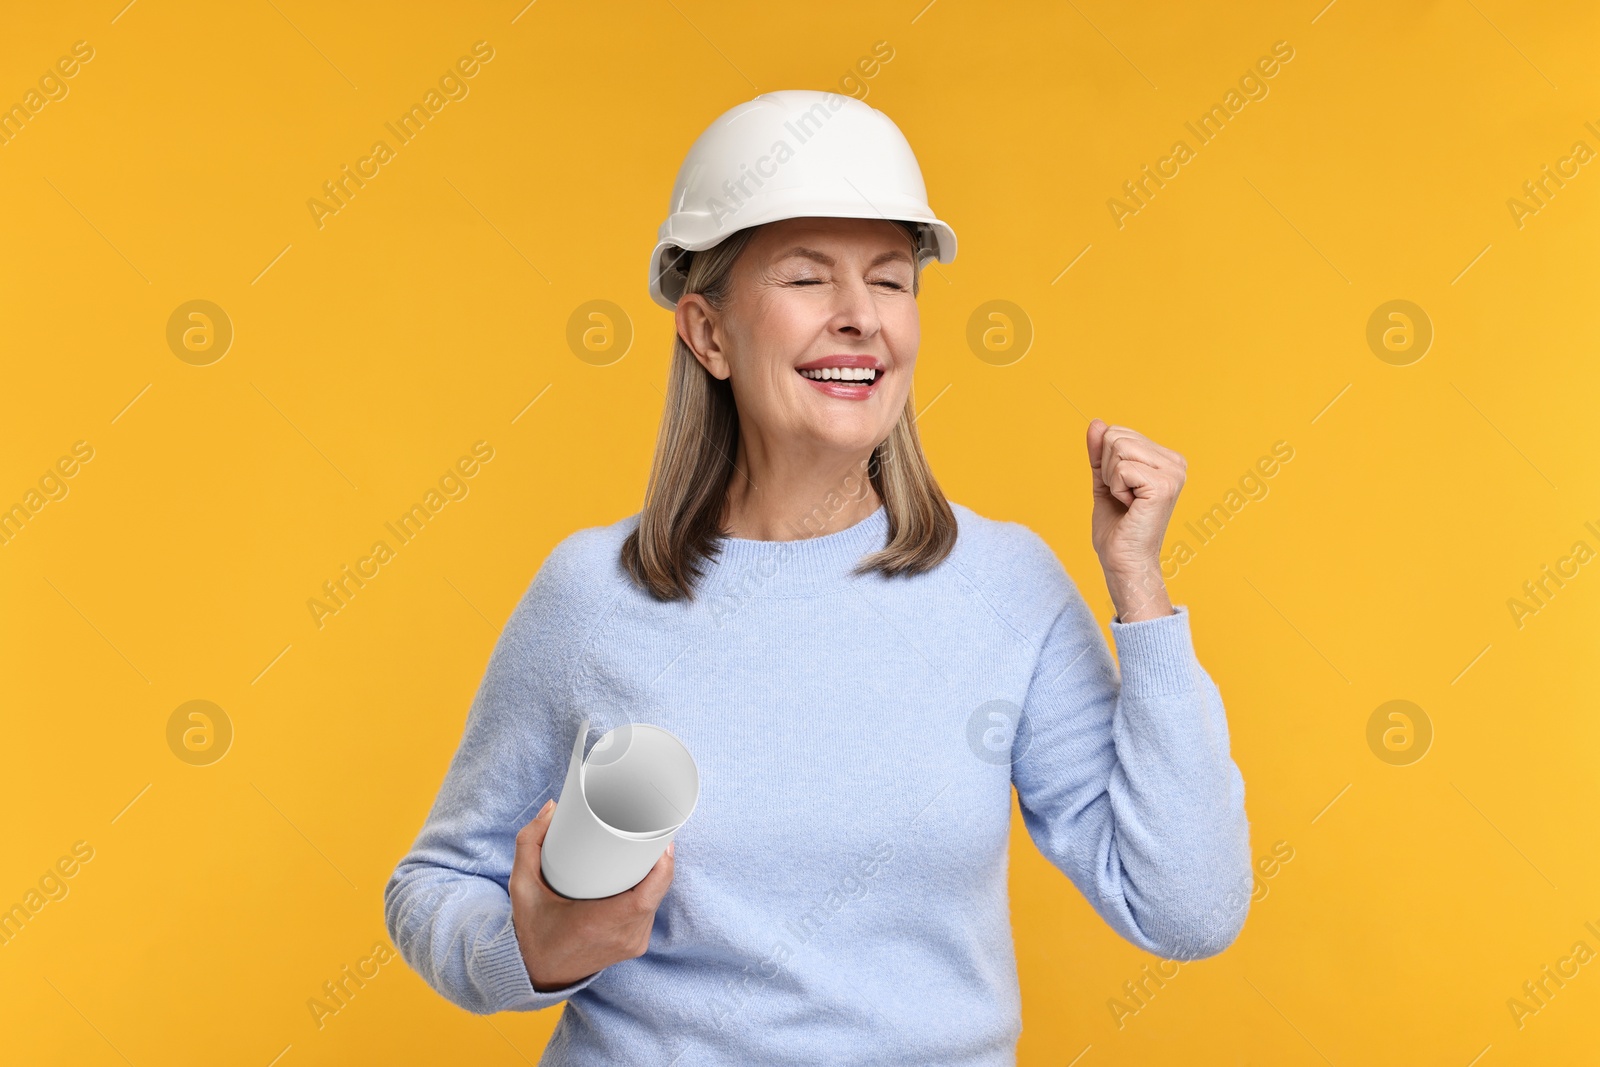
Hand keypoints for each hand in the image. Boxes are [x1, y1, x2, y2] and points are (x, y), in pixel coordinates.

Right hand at [508, 799, 675, 990]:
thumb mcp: (522, 886)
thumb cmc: (532, 930)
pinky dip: (651, 891)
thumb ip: (529, 843)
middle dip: (659, 860)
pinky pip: (651, 912)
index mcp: (600, 923)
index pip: (648, 894)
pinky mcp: (635, 946)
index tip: (660, 837)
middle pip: (657, 891)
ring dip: (657, 875)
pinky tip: (646, 872)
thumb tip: (552, 808)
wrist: (536, 974)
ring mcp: (632, 944)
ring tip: (648, 847)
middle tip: (651, 831)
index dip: (662, 865)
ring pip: (657, 900)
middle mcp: (622, 936)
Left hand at [1086, 418, 1182, 621]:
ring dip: (1111, 479)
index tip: (1121, 489)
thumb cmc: (1117, 526)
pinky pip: (1122, 468)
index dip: (1107, 462)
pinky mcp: (1164, 486)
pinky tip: (1130, 506)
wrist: (1123, 561)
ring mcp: (1173, 474)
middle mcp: (1176, 463)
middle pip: (1117, 436)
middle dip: (1107, 468)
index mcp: (1166, 459)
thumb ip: (1101, 452)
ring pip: (1118, 448)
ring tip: (1127, 501)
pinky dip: (1116, 488)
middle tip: (1123, 497)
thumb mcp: (1104, 480)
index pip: (1119, 432)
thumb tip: (1096, 422)